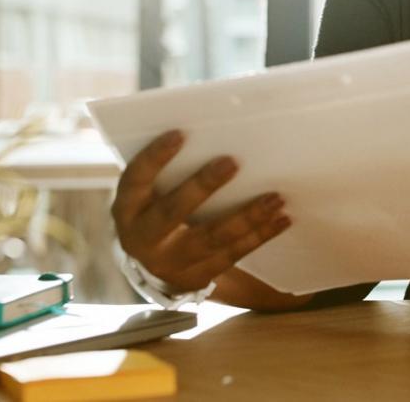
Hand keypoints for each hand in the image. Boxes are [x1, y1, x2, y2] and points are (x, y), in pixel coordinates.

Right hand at [111, 130, 292, 293]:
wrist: (154, 267)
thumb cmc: (158, 209)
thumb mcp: (150, 194)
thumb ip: (170, 171)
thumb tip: (215, 133)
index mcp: (127, 209)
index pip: (135, 180)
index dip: (154, 158)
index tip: (179, 134)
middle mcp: (143, 238)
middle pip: (173, 212)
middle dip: (202, 186)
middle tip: (232, 162)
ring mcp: (171, 261)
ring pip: (212, 237)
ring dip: (247, 216)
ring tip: (275, 197)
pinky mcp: (198, 275)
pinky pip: (233, 254)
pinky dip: (260, 235)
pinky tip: (282, 218)